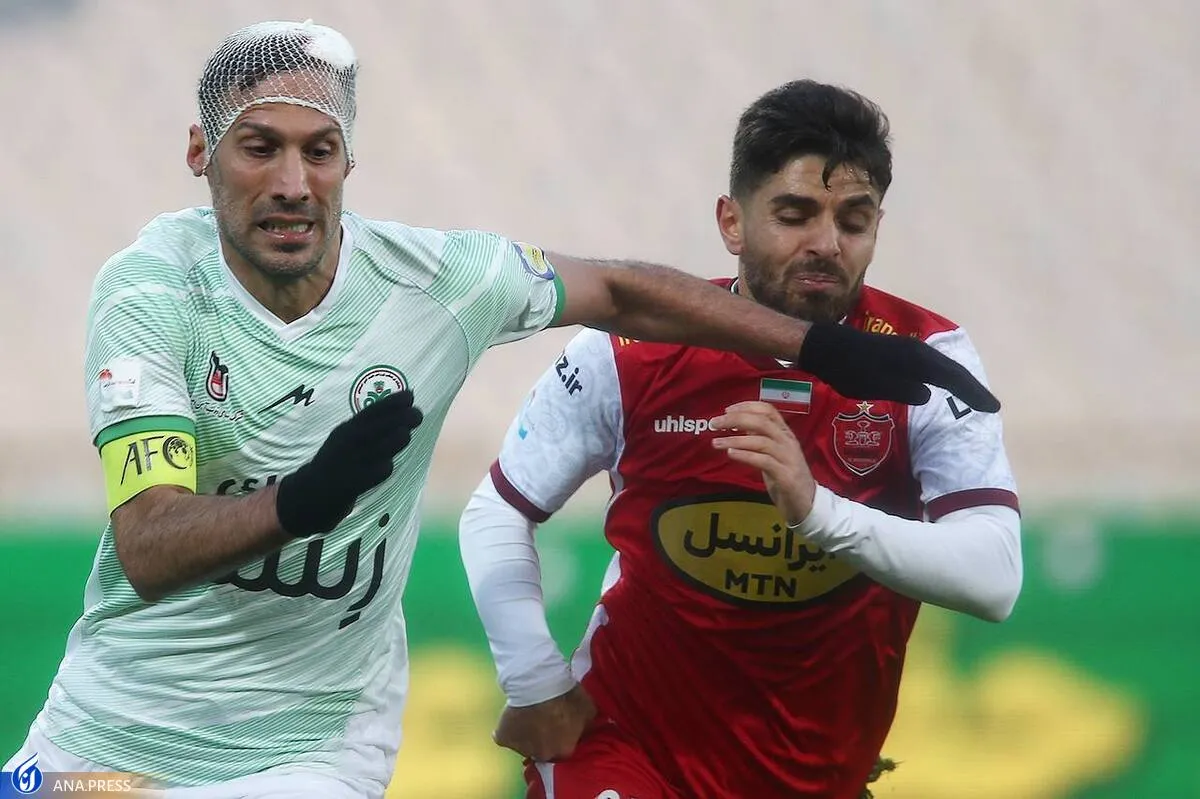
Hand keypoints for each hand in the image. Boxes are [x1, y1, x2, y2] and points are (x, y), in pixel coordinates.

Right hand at [275, 390, 423, 536]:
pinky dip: (383, 467)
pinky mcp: (350, 483)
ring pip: (378, 448)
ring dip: (395, 440)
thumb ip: (368, 430)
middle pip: (376, 427)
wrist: (310, 494)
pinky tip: (388, 464)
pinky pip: (373, 472)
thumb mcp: (346, 441)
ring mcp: (348, 463)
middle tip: (418, 414)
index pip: (371, 412)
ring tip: (406, 435)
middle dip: (399, 418)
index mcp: (345, 430)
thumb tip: (401, 415)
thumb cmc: (336, 463)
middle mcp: (346, 443)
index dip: (391, 403)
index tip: (410, 395)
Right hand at [493, 683, 596, 761]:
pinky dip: (507, 728)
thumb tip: (588, 730)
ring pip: (523, 745)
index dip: (562, 736)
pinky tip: (512, 715)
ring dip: (526, 734)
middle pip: (543, 750)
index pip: (564, 749)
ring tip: (528, 714)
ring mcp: (520, 749)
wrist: (538, 684)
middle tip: (543, 719)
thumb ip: (588, 725)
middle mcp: (542, 756)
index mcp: (564, 751)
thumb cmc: (566, 696)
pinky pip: (505, 735)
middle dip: (544, 739)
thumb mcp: (589, 709)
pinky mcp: (503, 739)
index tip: (560, 724)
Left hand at [711, 401, 815, 525]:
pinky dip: (746, 455)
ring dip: (736, 439)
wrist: (808, 504)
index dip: (747, 406)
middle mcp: (788, 442)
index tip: (727, 409)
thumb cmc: (786, 476)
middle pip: (762, 422)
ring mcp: (789, 459)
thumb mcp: (773, 453)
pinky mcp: (786, 477)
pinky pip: (764, 461)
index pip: (768, 411)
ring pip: (762, 441)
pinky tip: (731, 454)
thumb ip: (759, 437)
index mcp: (785, 434)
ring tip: (716, 442)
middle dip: (736, 420)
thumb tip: (740, 423)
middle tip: (715, 423)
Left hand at [797, 322, 1000, 411]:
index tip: (991, 408)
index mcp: (915, 359)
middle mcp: (918, 351)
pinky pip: (932, 367)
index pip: (952, 378)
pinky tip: (945, 387)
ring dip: (960, 383)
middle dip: (972, 388)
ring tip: (974, 398)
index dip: (973, 393)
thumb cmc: (848, 368)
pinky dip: (945, 378)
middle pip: (953, 371)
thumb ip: (902, 389)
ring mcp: (911, 351)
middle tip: (991, 406)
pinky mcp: (902, 354)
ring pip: (943, 368)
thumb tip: (928, 394)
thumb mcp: (873, 384)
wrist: (827, 347)